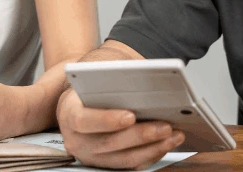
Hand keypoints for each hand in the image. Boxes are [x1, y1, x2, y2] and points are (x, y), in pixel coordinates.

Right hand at [57, 89, 183, 169]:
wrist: (81, 103)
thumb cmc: (91, 88)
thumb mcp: (95, 78)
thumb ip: (112, 80)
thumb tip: (144, 80)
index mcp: (68, 114)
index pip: (84, 120)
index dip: (107, 120)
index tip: (131, 116)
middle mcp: (76, 139)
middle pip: (110, 142)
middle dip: (141, 135)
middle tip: (166, 126)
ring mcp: (91, 155)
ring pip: (124, 158)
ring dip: (153, 147)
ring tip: (174, 135)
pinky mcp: (106, 164)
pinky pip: (131, 165)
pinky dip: (151, 155)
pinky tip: (167, 143)